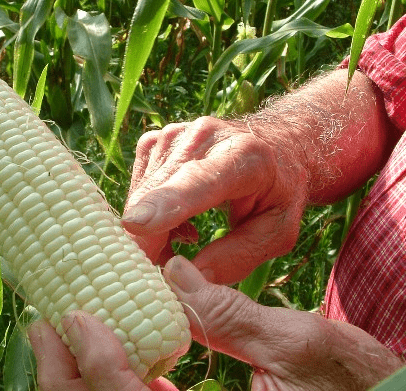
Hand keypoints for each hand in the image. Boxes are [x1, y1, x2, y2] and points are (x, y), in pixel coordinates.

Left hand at [28, 256, 403, 390]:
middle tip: (44, 325)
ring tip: (61, 329)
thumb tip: (171, 272)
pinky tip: (107, 342)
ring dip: (83, 375)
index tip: (75, 316)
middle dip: (68, 377)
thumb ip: (229, 314)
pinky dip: (115, 377)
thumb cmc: (356, 383)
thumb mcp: (299, 346)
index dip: (97, 365)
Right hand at [122, 117, 307, 283]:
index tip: (135, 224)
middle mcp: (202, 138)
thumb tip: (189, 280)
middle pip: (156, 195)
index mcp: (244, 157)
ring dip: (152, 229)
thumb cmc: (279, 191)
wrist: (273, 144)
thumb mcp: (277, 233)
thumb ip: (236, 257)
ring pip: (139, 197)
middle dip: (151, 241)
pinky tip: (177, 217)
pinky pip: (137, 189)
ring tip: (189, 234)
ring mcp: (172, 135)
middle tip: (175, 268)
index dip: (165, 204)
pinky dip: (149, 212)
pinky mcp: (153, 140)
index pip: (197, 182)